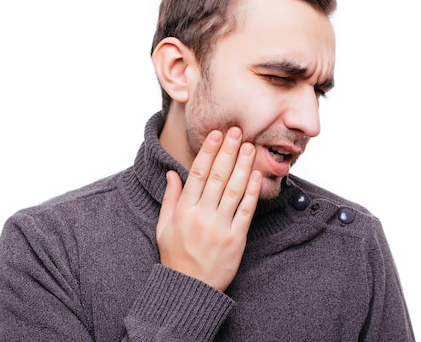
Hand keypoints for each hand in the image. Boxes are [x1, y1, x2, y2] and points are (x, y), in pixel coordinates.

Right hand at [156, 126, 261, 291]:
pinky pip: (246, 212)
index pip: (198, 174)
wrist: (189, 289)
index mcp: (183, 211)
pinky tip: (256, 175)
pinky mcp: (235, 240)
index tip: (217, 135)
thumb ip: (170, 198)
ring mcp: (220, 228)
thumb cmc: (176, 257)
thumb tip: (173, 174)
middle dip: (228, 151)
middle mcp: (201, 216)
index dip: (209, 152)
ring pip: (234, 190)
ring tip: (249, 147)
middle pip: (218, 177)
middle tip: (236, 131)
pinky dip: (251, 192)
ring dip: (242, 166)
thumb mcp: (164, 227)